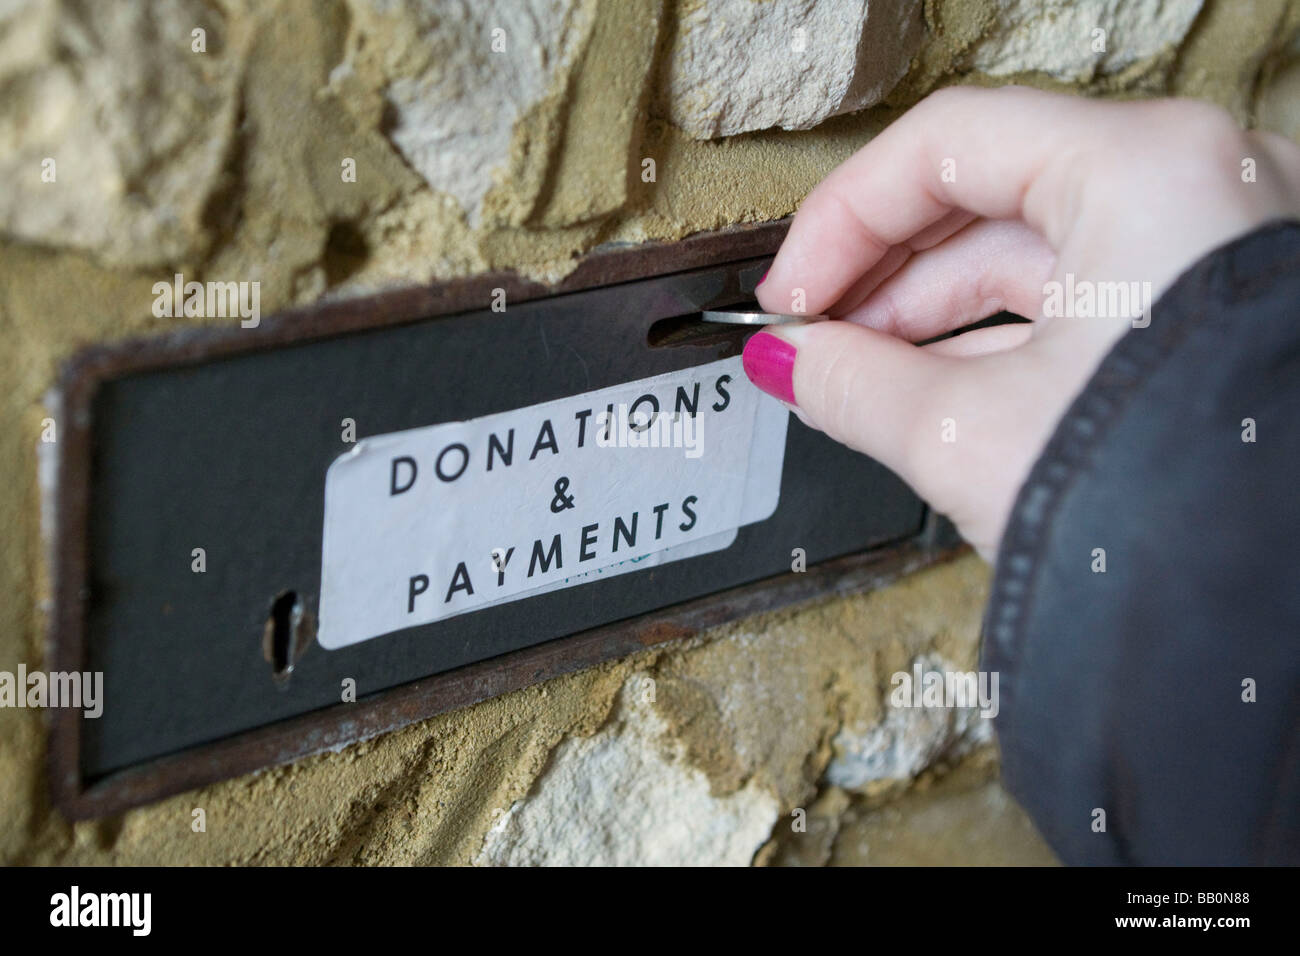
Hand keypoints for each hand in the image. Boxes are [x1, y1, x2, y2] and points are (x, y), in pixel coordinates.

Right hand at [745, 85, 1299, 558]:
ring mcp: (1216, 256)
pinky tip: (926, 385)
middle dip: (879, 275)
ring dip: (927, 314)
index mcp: (1151, 173)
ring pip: (1033, 253)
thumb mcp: (971, 437)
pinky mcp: (1211, 322)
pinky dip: (995, 339)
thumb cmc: (1180, 517)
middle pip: (988, 195)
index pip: (945, 147)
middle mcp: (1202, 191)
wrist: (1267, 620)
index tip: (789, 292)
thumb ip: (854, 384)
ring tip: (854, 370)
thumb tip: (794, 363)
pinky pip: (1081, 302)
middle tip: (809, 331)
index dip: (840, 220)